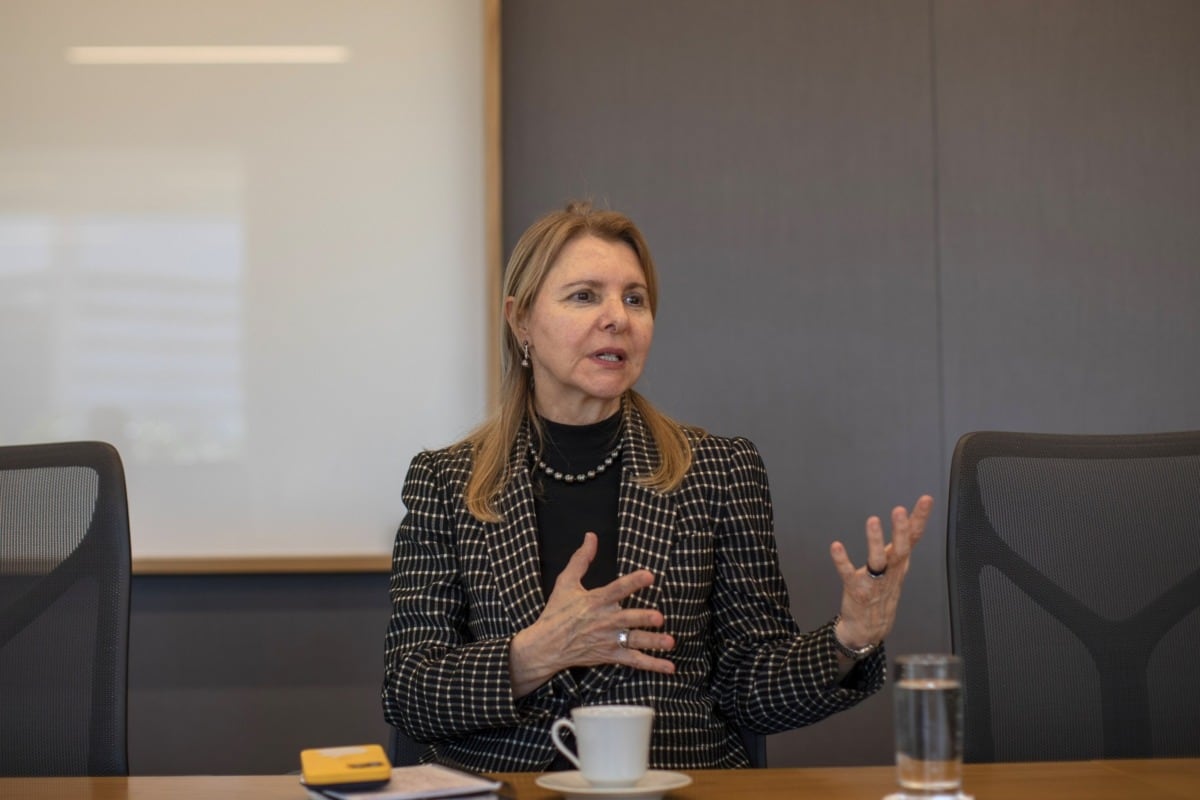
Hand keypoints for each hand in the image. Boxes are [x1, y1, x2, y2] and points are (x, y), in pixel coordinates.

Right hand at [509, 532, 675, 697]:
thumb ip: (581, 559)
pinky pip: (633, 660)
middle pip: (627, 619)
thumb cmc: (556, 612)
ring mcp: (607, 640)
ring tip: (669, 642)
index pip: (617, 589)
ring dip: (652, 642)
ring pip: (633, 641)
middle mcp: (603, 621)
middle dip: (643, 618)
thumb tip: (591, 536)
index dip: (633, 582)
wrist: (545, 646)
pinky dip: (652, 664)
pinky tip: (669, 667)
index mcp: (595, 601)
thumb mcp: (565, 582)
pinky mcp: (609, 656)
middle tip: (658, 617)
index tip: (649, 576)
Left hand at [829, 495, 932, 648]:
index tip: (925, 500)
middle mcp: (890, 572)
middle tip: (900, 510)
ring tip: (873, 521)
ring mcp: (874, 582)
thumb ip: (902, 544)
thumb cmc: (882, 593)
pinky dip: (843, 561)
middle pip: (900, 549)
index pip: (914, 538)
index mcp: (899, 563)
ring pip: (878, 561)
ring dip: (875, 541)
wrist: (870, 628)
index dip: (920, 518)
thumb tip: (911, 518)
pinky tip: (836, 546)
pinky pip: (848, 574)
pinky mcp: (856, 590)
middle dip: (901, 529)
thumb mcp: (897, 567)